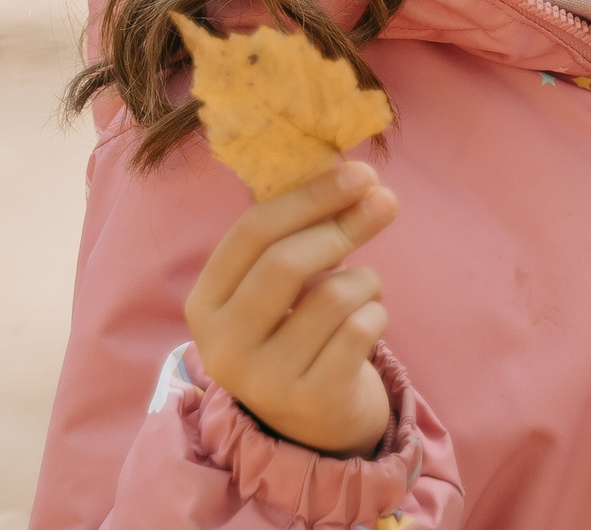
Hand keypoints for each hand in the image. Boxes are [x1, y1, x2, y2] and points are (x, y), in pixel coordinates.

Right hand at [184, 161, 400, 457]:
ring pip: (334, 295)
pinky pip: (361, 329)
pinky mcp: (310, 400)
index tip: (359, 171)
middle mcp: (223, 344)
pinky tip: (368, 324)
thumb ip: (302, 230)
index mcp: (205, 302)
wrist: (316, 418)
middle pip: (286, 262)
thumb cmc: (300, 327)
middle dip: (343, 224)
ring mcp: (264, 379)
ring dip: (365, 280)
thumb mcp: (280, 283)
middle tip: (385, 200)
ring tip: (362, 292)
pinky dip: (377, 313)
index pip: (251, 232)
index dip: (310, 195)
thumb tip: (357, 174)